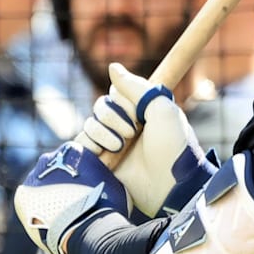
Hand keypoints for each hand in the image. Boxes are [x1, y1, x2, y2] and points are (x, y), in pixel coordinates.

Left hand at [14, 142, 131, 253]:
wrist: (85, 228)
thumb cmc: (106, 205)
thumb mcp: (112, 181)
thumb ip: (100, 174)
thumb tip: (101, 178)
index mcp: (72, 150)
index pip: (74, 159)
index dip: (82, 175)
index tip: (88, 188)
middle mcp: (50, 158)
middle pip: (56, 169)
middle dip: (63, 182)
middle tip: (75, 200)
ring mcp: (34, 177)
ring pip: (42, 184)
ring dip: (50, 194)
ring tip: (62, 212)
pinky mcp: (22, 196)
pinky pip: (31, 200)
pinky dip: (39, 207)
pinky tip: (51, 217)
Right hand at [76, 63, 216, 217]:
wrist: (170, 187)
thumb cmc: (172, 146)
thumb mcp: (161, 108)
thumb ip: (137, 86)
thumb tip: (113, 66)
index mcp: (142, 109)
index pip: (118, 91)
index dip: (123, 99)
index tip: (138, 112)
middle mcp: (126, 124)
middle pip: (101, 105)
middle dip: (114, 117)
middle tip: (132, 133)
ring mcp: (112, 143)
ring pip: (90, 124)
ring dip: (103, 133)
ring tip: (120, 148)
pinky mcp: (101, 162)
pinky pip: (81, 144)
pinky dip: (90, 145)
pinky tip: (104, 154)